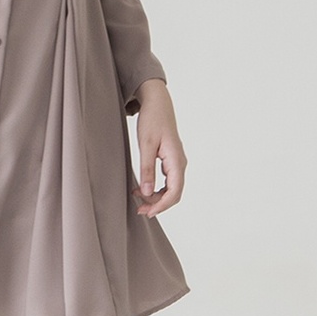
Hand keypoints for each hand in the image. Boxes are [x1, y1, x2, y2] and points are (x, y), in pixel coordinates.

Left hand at [131, 79, 185, 217]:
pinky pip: (167, 181)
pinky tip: (141, 187)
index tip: (147, 212)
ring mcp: (176, 162)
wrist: (157, 103)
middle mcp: (180, 163)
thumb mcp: (146, 144)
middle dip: (157, 204)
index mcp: (176, 160)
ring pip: (170, 188)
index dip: (162, 205)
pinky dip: (155, 187)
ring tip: (136, 197)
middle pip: (173, 193)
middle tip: (139, 209)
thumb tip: (146, 192)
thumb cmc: (152, 120)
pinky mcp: (170, 160)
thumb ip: (146, 169)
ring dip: (155, 197)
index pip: (174, 192)